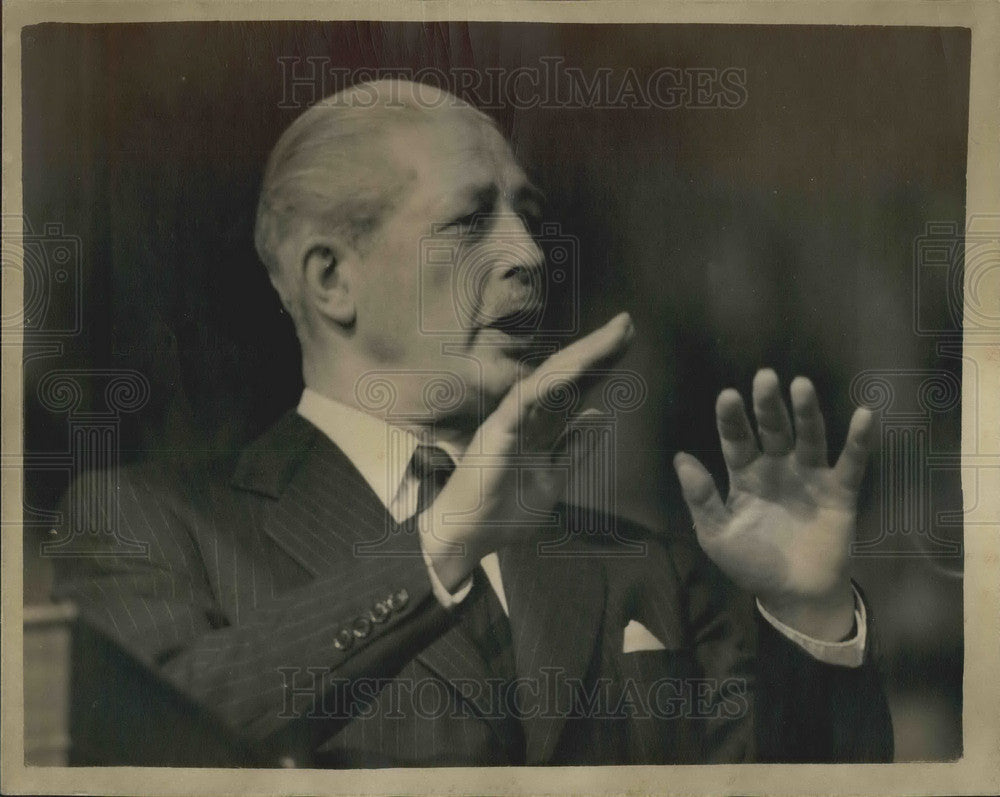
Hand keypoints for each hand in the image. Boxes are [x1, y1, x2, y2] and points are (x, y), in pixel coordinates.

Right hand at [421, 312, 634, 589]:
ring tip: (613, 334)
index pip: (575, 390)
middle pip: (568, 376)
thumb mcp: (552, 482)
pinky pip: (527, 400)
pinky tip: (578, 364)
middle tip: (627, 323)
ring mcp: (511, 420)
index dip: (601, 365)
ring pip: (551, 379)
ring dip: (582, 356)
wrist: (467, 539)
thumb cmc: (502, 514)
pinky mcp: (497, 431)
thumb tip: (597, 418)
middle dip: (598, 350)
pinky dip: (552, 381)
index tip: (627, 341)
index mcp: (540, 428)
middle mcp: (525, 416)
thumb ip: (572, 449)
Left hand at [673, 369, 875, 640]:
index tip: (728, 396)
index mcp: (745, 475)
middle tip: (765, 377)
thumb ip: (701, 498)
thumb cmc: (752, 564)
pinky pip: (851, 462)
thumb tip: (680, 458)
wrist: (795, 597)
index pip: (736, 440)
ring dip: (807, 412)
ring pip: (809, 437)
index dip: (731, 419)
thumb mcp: (717, 535)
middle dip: (768, 405)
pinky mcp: (840, 492)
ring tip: (801, 385)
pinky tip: (864, 415)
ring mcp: (810, 476)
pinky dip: (858, 440)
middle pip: (772, 429)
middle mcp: (777, 467)